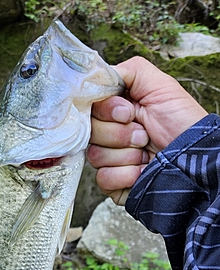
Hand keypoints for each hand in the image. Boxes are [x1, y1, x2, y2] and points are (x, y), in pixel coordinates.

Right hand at [87, 56, 207, 204]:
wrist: (194, 160)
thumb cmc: (182, 123)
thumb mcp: (160, 86)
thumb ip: (128, 71)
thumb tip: (96, 75)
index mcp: (116, 112)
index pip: (90, 108)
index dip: (107, 110)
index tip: (128, 112)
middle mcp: (109, 135)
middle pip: (90, 132)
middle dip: (120, 134)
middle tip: (143, 134)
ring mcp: (110, 160)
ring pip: (95, 156)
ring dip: (126, 154)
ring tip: (145, 152)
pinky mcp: (113, 183)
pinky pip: (103, 177)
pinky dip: (126, 174)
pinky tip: (142, 170)